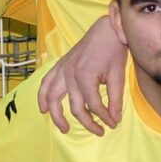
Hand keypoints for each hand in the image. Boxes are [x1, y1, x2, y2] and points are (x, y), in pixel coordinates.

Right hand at [37, 16, 126, 133]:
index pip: (94, 106)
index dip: (105, 118)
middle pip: (76, 107)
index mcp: (86, 77)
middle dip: (89, 123)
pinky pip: (46, 83)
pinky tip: (43, 109)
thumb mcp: (118, 76)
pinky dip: (42, 97)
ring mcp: (63, 70)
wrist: (107, 30)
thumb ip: (115, 99)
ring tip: (65, 129)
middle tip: (100, 131)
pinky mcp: (60, 66)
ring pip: (54, 99)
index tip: (114, 123)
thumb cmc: (113, 51)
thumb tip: (115, 119)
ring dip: (57, 116)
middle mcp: (70, 75)